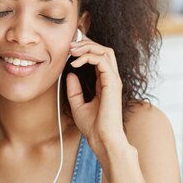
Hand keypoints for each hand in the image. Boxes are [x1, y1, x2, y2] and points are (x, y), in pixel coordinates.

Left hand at [66, 36, 129, 161]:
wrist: (102, 139)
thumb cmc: (93, 127)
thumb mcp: (78, 105)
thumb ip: (74, 90)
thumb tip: (70, 74)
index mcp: (105, 83)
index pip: (99, 57)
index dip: (85, 50)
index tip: (69, 51)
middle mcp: (111, 79)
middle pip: (103, 50)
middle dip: (86, 43)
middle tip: (69, 46)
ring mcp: (113, 80)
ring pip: (105, 51)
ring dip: (87, 47)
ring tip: (72, 50)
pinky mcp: (113, 83)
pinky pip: (102, 60)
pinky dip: (87, 57)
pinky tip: (75, 63)